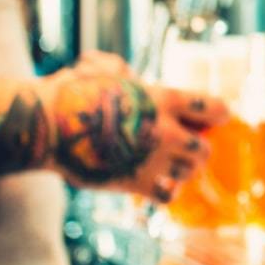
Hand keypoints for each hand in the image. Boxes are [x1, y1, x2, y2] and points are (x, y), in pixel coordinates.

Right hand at [38, 56, 229, 201]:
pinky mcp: (136, 183)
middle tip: (185, 146)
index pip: (213, 109)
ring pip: (189, 172)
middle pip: (204, 149)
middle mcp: (166, 131)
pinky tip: (156, 183)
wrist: (46, 124)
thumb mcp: (103, 69)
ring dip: (181, 169)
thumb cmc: (71, 92)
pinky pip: (168, 195)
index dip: (217, 114)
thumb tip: (128, 74)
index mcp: (164, 99)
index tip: (216, 117)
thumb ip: (124, 73)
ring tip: (167, 164)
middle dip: (197, 148)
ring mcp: (153, 159)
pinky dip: (166, 191)